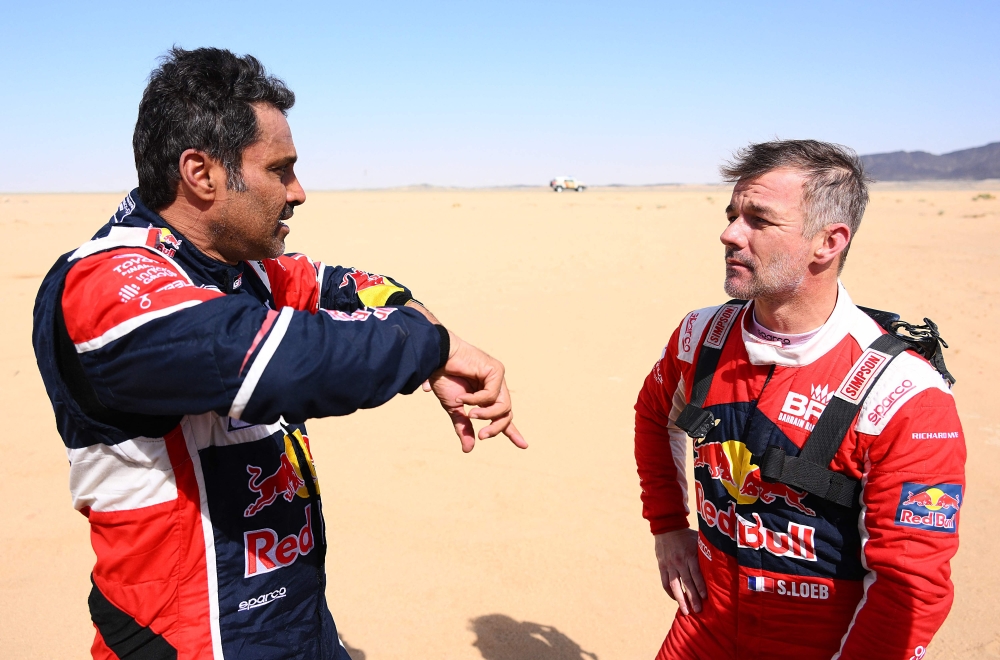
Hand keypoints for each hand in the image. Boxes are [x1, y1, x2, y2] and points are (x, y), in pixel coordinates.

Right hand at [421, 332, 526, 451]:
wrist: (436, 359)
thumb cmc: (444, 379)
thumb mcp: (454, 409)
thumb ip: (464, 427)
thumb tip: (468, 450)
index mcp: (486, 396)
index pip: (503, 416)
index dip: (512, 432)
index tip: (524, 445)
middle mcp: (495, 387)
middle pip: (506, 414)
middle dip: (496, 428)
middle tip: (482, 436)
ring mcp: (497, 378)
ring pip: (504, 406)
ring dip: (487, 415)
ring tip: (471, 415)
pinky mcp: (496, 370)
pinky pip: (492, 394)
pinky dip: (477, 400)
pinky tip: (464, 397)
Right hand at [655, 529, 706, 614]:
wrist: (667, 526)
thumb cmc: (687, 535)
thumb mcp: (698, 541)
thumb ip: (705, 553)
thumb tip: (719, 565)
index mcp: (689, 554)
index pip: (696, 573)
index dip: (701, 586)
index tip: (706, 598)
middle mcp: (679, 561)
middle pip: (686, 582)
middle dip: (692, 597)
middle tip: (698, 610)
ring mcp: (669, 564)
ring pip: (674, 585)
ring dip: (680, 599)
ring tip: (685, 611)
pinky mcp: (662, 566)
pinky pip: (665, 582)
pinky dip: (670, 592)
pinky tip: (676, 599)